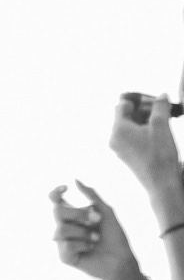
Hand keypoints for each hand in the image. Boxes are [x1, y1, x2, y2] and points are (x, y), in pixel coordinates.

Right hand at [51, 181, 144, 279]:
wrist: (121, 259)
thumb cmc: (114, 236)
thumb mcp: (106, 212)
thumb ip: (91, 196)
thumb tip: (75, 179)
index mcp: (72, 215)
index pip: (55, 201)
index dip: (55, 193)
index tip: (66, 188)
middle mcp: (63, 227)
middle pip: (57, 211)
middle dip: (79, 214)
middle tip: (97, 219)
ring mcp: (62, 242)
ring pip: (62, 229)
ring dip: (84, 232)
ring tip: (96, 238)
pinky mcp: (64, 256)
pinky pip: (67, 245)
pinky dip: (83, 245)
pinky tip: (90, 248)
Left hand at [110, 93, 183, 214]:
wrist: (161, 184)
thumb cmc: (160, 155)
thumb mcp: (162, 126)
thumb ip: (160, 107)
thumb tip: (162, 95)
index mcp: (118, 129)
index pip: (122, 105)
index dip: (139, 100)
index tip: (155, 101)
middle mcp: (114, 138)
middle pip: (125, 116)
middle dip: (144, 110)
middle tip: (162, 109)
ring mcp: (119, 148)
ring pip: (130, 127)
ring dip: (145, 120)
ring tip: (164, 121)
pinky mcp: (126, 156)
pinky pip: (132, 138)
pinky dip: (144, 131)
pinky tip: (159, 133)